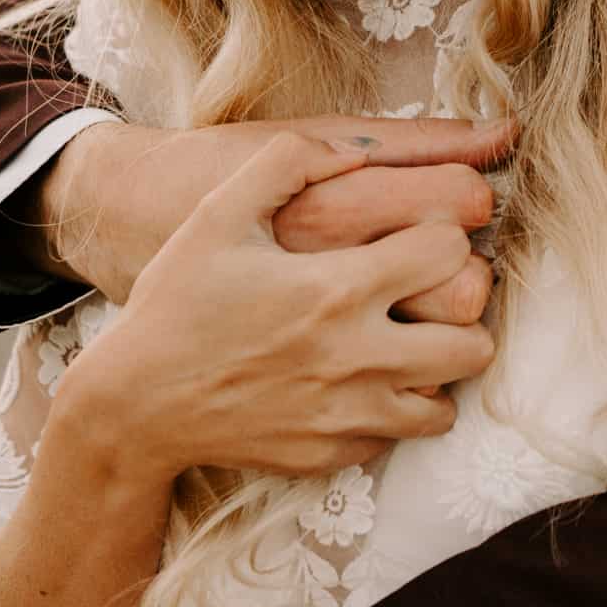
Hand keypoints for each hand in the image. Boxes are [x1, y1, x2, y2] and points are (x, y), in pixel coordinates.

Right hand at [67, 131, 496, 478]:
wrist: (134, 405)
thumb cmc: (177, 301)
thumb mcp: (218, 214)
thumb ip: (288, 163)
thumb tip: (356, 151)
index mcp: (335, 289)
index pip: (449, 254)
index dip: (443, 237)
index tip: (418, 238)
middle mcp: (354, 358)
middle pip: (472, 342)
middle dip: (462, 315)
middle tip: (430, 298)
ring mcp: (346, 415)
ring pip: (447, 404)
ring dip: (436, 371)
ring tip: (407, 344)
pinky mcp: (332, 455)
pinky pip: (396, 436)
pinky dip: (391, 411)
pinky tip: (360, 384)